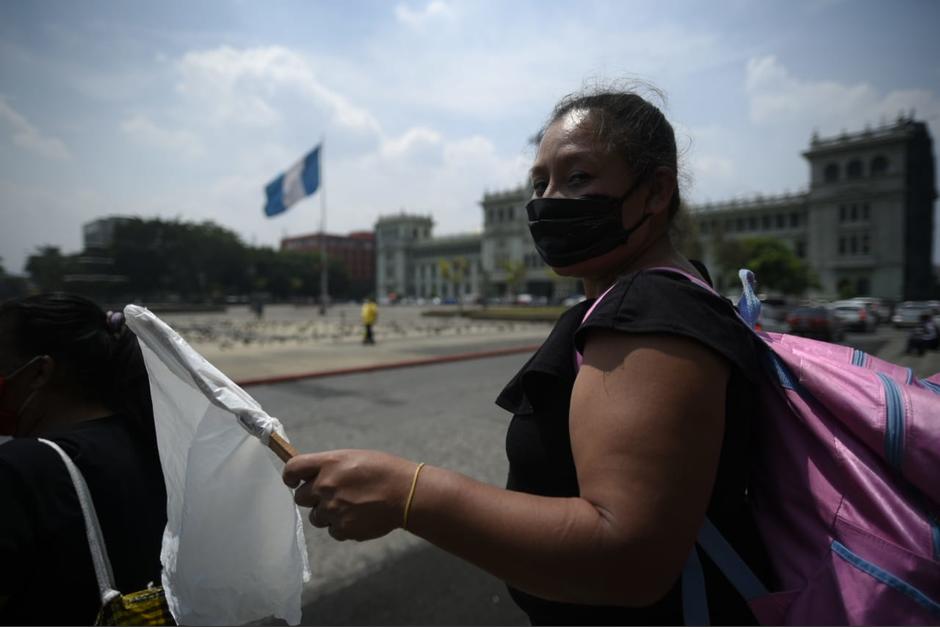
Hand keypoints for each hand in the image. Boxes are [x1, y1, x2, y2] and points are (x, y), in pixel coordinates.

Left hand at [283, 449, 417, 540]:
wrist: (406, 493)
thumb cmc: (383, 470)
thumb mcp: (353, 458)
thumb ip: (329, 466)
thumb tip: (311, 476)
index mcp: (328, 463)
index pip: (292, 468)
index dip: (290, 476)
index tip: (294, 480)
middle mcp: (326, 486)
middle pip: (300, 497)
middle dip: (312, 497)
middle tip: (332, 494)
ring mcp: (333, 509)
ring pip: (316, 517)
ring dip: (327, 513)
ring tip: (351, 505)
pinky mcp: (343, 529)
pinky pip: (332, 530)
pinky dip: (342, 526)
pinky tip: (359, 515)